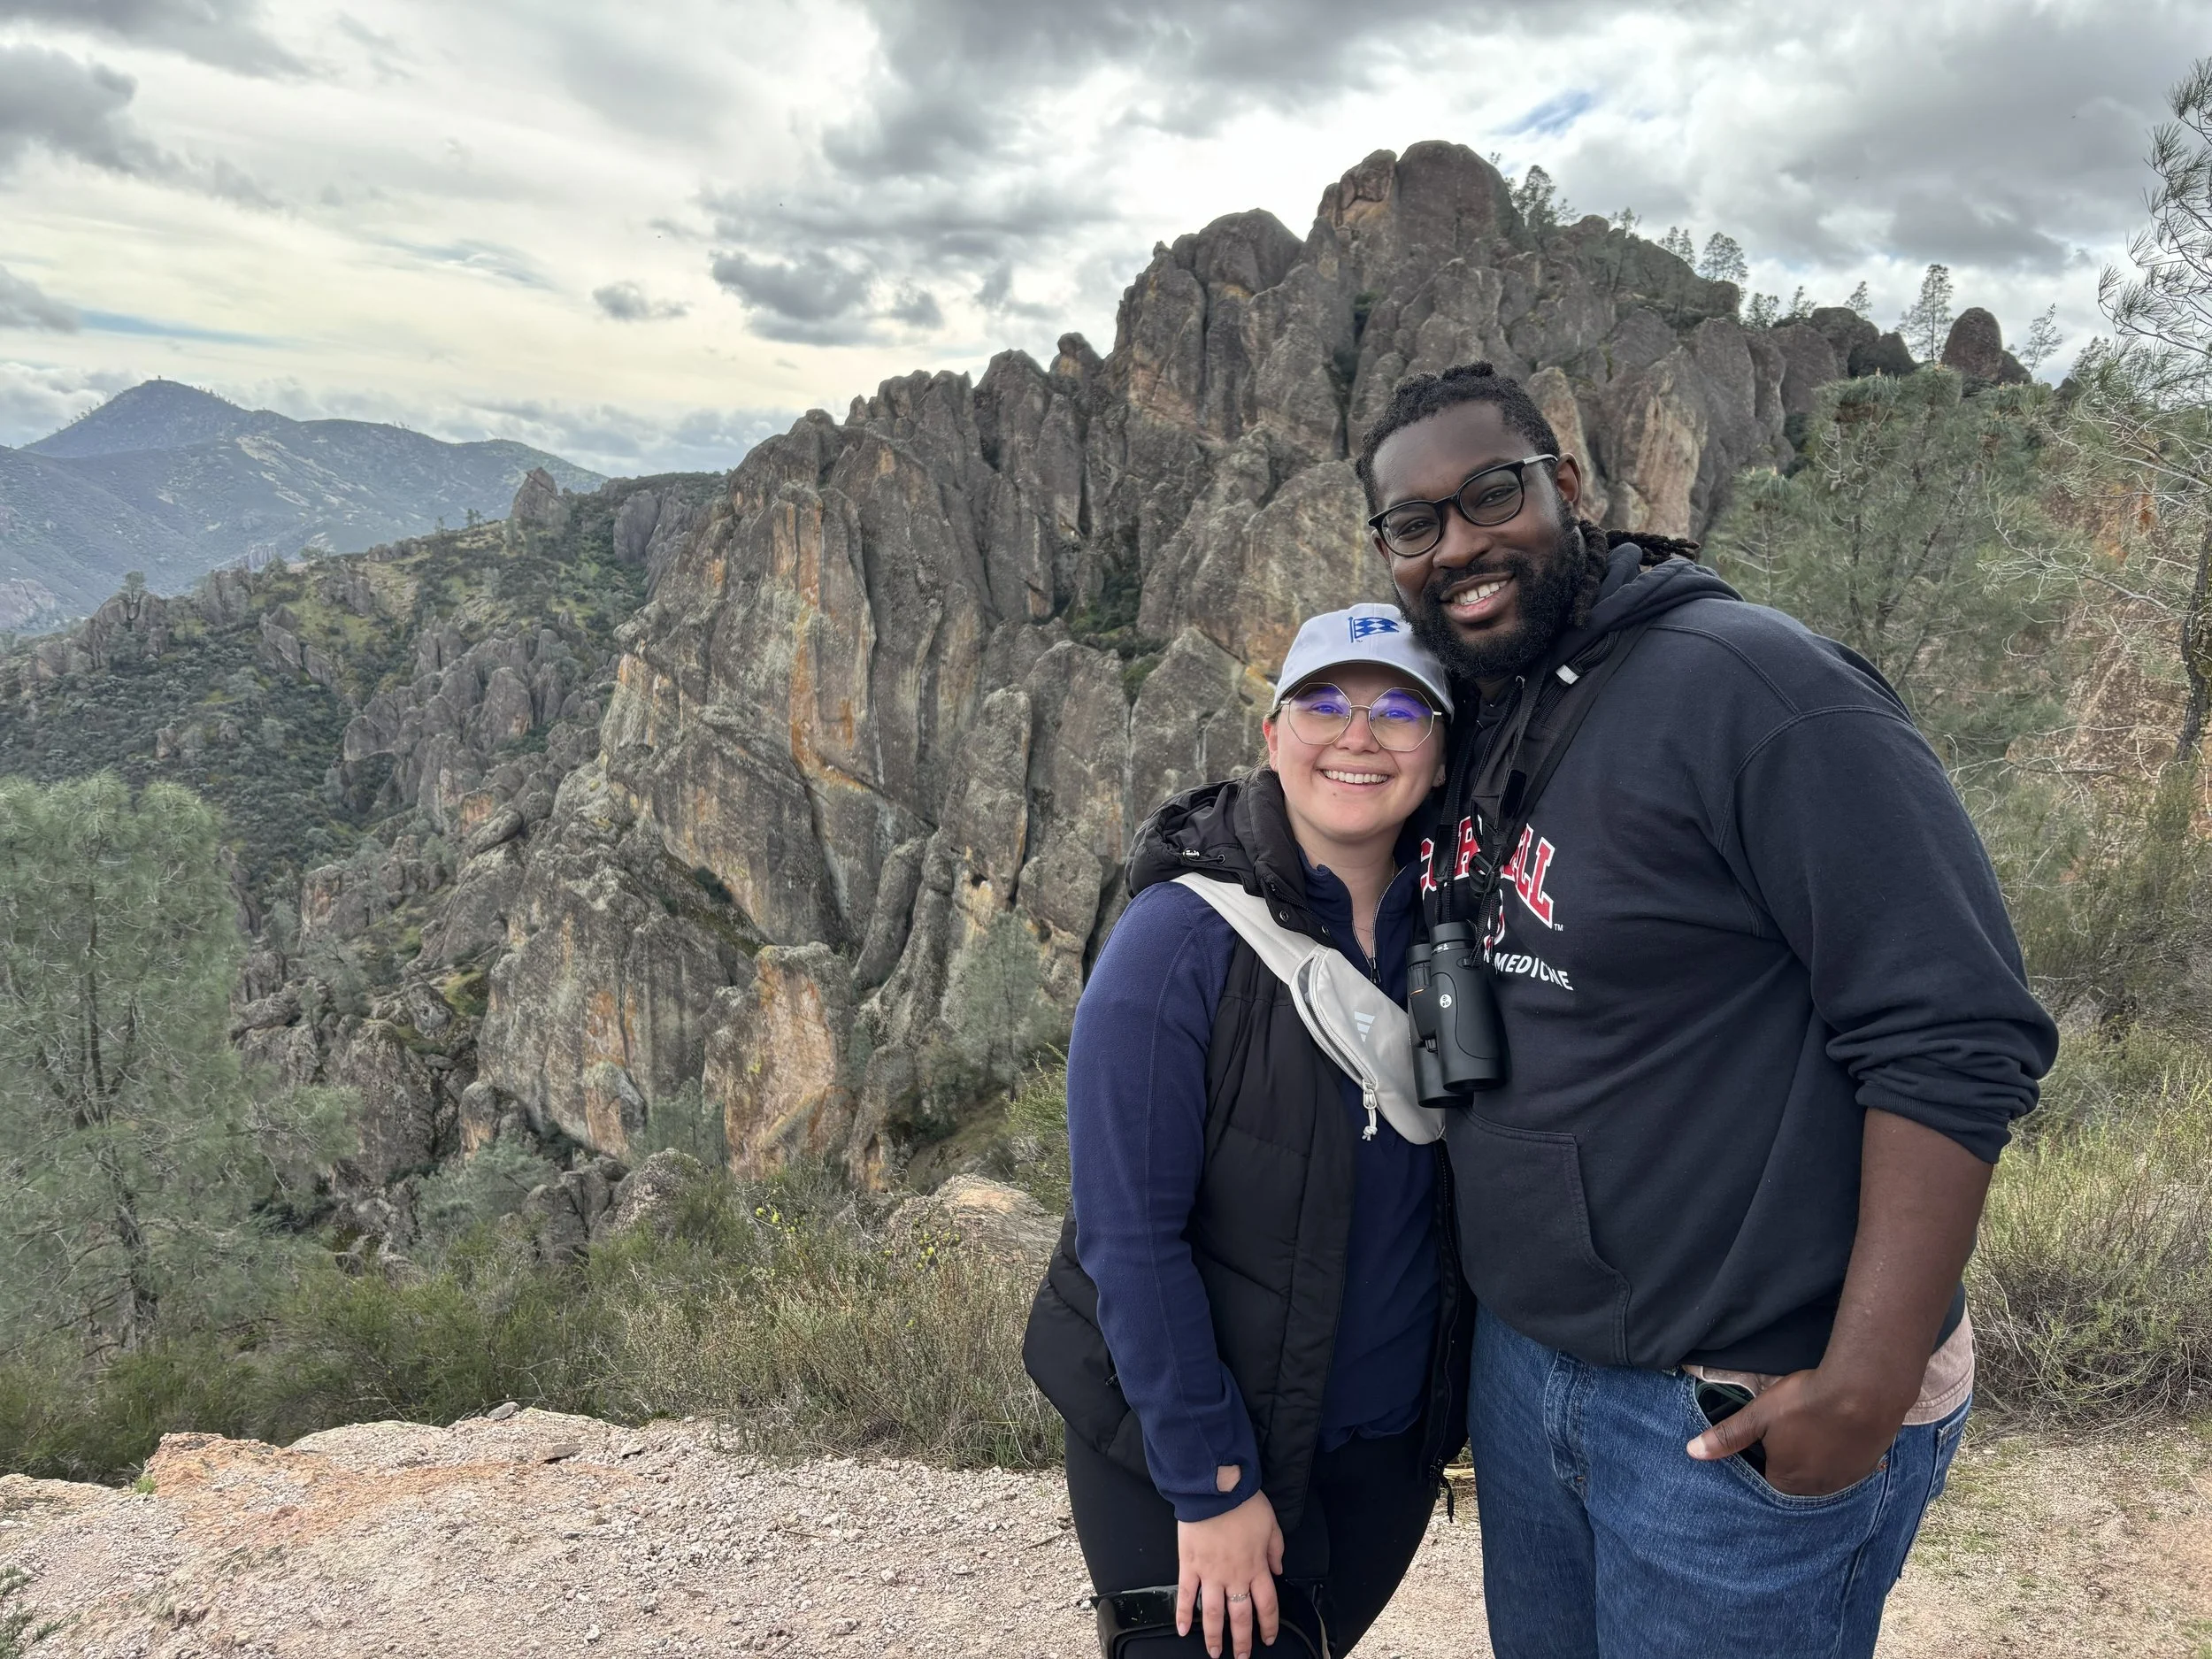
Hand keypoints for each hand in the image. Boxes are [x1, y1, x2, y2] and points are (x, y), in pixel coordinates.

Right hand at [1175, 1487, 1283, 1657]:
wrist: (1216, 1488)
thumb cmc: (1244, 1502)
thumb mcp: (1272, 1524)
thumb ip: (1276, 1550)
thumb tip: (1278, 1570)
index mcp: (1256, 1566)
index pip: (1266, 1605)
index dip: (1268, 1625)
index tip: (1268, 1638)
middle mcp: (1234, 1576)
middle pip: (1240, 1616)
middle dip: (1241, 1641)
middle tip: (1241, 1656)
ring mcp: (1210, 1573)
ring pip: (1213, 1613)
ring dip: (1214, 1636)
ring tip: (1214, 1652)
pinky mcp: (1189, 1565)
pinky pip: (1185, 1595)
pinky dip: (1183, 1614)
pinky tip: (1182, 1630)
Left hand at [1687, 1366, 1910, 1495]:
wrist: (1864, 1391)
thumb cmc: (1806, 1402)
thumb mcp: (1759, 1415)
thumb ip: (1727, 1436)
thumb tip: (1692, 1452)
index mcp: (1786, 1482)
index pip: (1764, 1476)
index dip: (1762, 1454)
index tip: (1766, 1434)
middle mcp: (1816, 1491)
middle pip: (1793, 1477)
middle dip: (1788, 1457)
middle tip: (1791, 1428)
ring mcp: (1844, 1481)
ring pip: (1820, 1472)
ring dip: (1814, 1456)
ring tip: (1812, 1428)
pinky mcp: (1866, 1468)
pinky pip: (1844, 1466)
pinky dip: (1837, 1452)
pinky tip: (1835, 1432)